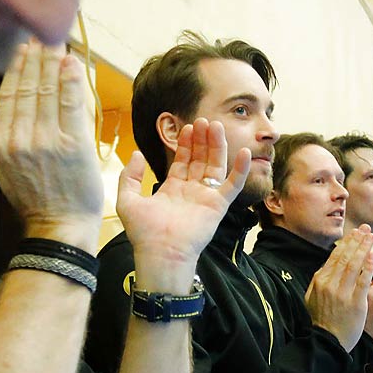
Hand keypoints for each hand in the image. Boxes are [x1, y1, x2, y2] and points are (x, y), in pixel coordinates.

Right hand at [0, 41, 104, 245]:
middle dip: (34, 58)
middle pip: (27, 88)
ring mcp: (47, 140)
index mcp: (2, 143)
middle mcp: (20, 138)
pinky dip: (71, 80)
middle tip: (40, 33)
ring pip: (47, 91)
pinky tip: (72, 60)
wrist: (59, 227)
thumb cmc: (34, 201)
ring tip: (55, 40)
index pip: (8, 96)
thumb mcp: (3, 172)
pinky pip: (71, 104)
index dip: (16, 69)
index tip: (22, 47)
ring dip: (52, 62)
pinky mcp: (73, 144)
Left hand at [115, 119, 248, 292]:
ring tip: (216, 126)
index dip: (185, 144)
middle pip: (200, 159)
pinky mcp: (218, 205)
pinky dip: (240, 170)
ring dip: (217, 146)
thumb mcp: (127, 199)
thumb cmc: (144, 232)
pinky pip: (233, 185)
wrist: (160, 253)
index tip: (188, 127)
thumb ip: (129, 176)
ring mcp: (206, 198)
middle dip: (202, 140)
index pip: (182, 161)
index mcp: (172, 189)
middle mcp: (191, 191)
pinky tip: (244, 152)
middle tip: (204, 120)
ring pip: (215, 166)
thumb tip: (136, 154)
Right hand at [306, 227, 372, 350]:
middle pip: (345, 257)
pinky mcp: (355, 302)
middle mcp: (329, 284)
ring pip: (354, 265)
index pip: (334, 257)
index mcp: (320, 281)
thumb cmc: (323, 320)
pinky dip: (368, 267)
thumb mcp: (313, 298)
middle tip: (366, 229)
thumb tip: (325, 267)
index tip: (355, 233)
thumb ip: (320, 282)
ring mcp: (342, 293)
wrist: (328, 341)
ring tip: (371, 237)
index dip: (346, 243)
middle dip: (356, 241)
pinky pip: (362, 281)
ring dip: (363, 248)